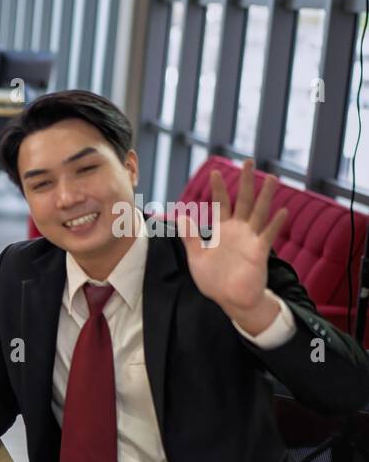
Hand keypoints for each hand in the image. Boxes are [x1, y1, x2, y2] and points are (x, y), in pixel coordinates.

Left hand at [180, 159, 286, 329]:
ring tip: (272, 178)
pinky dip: (275, 223)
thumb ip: (190, 236)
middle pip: (244, 200)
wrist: (229, 300)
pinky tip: (282, 211)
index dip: (218, 188)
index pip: (221, 203)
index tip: (215, 171)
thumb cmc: (214, 279)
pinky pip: (268, 235)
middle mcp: (238, 230)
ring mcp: (250, 239)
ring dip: (266, 196)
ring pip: (259, 212)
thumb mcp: (197, 256)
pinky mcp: (258, 252)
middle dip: (246, 181)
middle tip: (249, 161)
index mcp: (222, 230)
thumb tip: (179, 216)